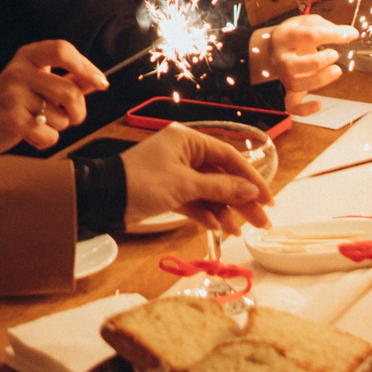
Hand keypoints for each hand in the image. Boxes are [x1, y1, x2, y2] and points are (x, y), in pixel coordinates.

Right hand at [0, 41, 103, 153]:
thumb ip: (67, 79)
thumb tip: (97, 80)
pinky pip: (49, 136)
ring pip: (61, 118)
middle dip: (79, 111)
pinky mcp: (11, 119)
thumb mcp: (36, 82)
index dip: (86, 67)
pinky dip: (45, 141)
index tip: (101, 82)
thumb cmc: (9, 102)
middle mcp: (19, 71)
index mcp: (27, 56)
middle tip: (73, 116)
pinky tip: (30, 134)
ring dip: (58, 127)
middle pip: (70, 91)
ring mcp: (13, 94)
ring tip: (39, 122)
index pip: (63, 50)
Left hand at [119, 125, 274, 235]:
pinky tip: (217, 228)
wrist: (103, 198)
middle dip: (241, 199)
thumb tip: (252, 190)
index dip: (251, 179)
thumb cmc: (143, 182)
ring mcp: (176, 172)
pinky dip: (205, 213)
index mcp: (188, 140)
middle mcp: (184, 153)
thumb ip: (220, 188)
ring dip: (225, 211)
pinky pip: (194, 201)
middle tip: (262, 221)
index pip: (229, 157)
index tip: (268, 199)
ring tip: (240, 231)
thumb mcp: (184, 185)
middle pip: (221, 176)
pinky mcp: (168, 190)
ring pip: (209, 191)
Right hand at [251, 15, 358, 110]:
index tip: (350, 34)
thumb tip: (351, 34)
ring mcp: (283, 75)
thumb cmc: (297, 33)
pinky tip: (319, 104)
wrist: (275, 47)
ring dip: (318, 79)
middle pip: (292, 65)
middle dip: (317, 61)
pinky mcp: (289, 90)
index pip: (308, 35)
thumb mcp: (308, 22)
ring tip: (336, 70)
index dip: (332, 35)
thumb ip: (328, 27)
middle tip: (335, 54)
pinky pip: (291, 105)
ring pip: (295, 84)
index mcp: (284, 36)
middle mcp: (280, 57)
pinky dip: (304, 109)